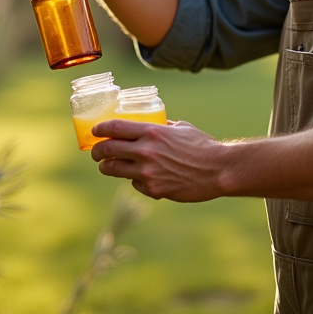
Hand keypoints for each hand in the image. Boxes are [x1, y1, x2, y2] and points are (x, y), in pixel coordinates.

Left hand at [89, 119, 227, 201]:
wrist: (218, 170)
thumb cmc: (202, 146)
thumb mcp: (181, 128)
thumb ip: (163, 126)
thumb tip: (153, 124)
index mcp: (151, 131)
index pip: (114, 127)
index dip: (100, 129)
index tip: (95, 131)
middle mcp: (145, 151)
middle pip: (107, 149)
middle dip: (96, 151)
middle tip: (95, 152)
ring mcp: (147, 172)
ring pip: (113, 169)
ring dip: (106, 167)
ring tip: (107, 166)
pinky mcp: (153, 189)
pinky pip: (134, 183)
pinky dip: (135, 180)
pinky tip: (142, 177)